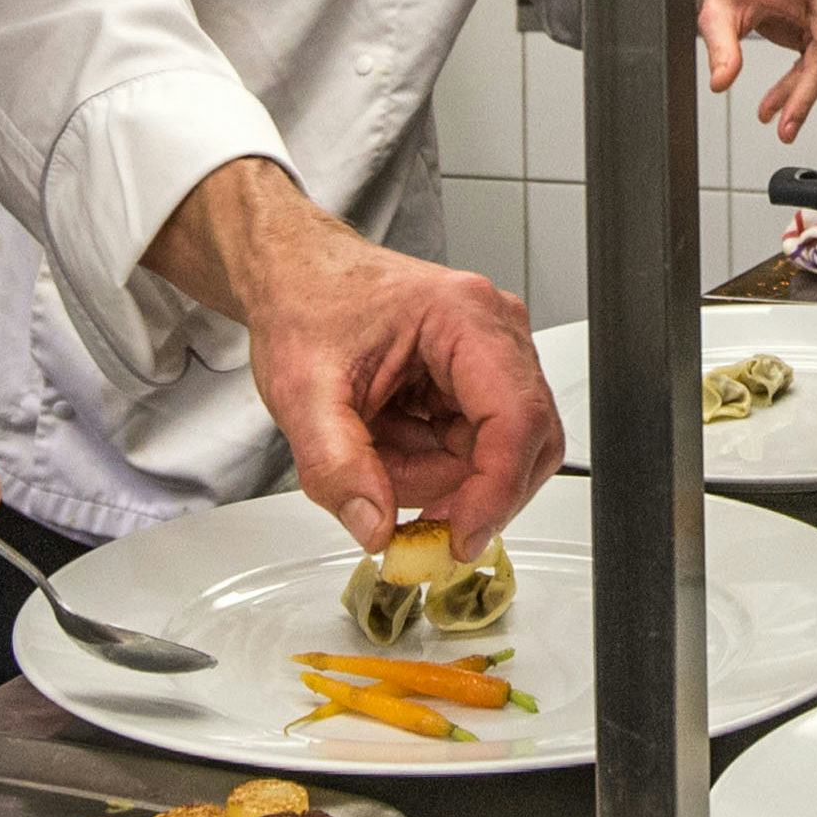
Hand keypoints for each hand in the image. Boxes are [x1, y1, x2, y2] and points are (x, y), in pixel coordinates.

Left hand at [155, 161, 561, 559]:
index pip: (517, 419)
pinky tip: (386, 435)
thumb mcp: (302, 391)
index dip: (496, 492)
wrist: (293, 277)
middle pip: (522, 445)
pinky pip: (473, 450)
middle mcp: (493, 332)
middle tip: (397, 501)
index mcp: (463, 317)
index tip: (459, 539)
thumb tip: (376, 526)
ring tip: (372, 443)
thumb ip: (336, 464)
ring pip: (495, 457)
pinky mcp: (477, 382)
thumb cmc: (305, 304)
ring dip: (432, 476)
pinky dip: (427, 463)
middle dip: (461, 490)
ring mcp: (491, 358)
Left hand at [693, 0, 816, 139]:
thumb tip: (721, 82)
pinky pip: (808, 71)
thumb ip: (721, 47)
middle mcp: (809, 1)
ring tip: (785, 129)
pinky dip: (792, 93)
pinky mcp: (811, 38)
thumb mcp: (715, 15)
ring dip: (804, 97)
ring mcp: (815, 21)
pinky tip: (776, 111)